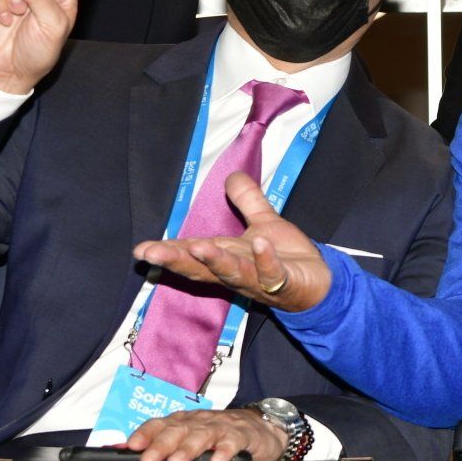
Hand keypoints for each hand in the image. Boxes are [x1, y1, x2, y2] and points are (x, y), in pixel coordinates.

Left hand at [121, 408, 286, 460]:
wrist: (262, 428)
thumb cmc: (218, 436)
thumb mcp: (190, 439)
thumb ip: (161, 446)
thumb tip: (118, 453)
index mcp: (184, 422)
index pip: (160, 423)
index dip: (145, 433)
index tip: (129, 447)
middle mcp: (200, 421)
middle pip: (179, 429)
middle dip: (162, 444)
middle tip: (148, 460)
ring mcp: (222, 427)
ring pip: (203, 434)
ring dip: (189, 447)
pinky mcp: (244, 436)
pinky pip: (234, 442)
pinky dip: (226, 451)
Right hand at [132, 172, 333, 312]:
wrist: (320, 284)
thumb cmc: (286, 257)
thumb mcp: (264, 223)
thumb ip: (247, 200)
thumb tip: (231, 175)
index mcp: (227, 256)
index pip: (192, 254)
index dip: (167, 251)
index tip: (141, 249)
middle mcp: (237, 272)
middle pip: (202, 268)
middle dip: (177, 261)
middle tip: (152, 254)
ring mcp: (260, 281)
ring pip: (233, 273)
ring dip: (216, 262)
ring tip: (200, 247)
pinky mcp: (285, 284)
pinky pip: (273, 274)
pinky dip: (266, 260)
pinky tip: (260, 244)